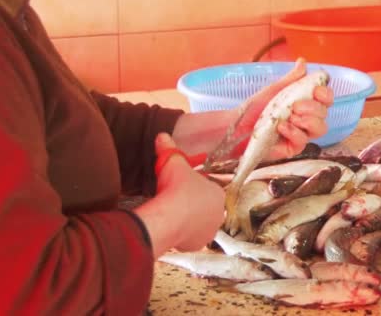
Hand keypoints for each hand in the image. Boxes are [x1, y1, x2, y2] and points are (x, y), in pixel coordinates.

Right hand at [135, 133, 224, 255]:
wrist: (169, 218)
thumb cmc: (176, 189)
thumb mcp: (172, 163)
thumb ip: (168, 148)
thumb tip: (162, 135)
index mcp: (218, 193)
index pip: (207, 188)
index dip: (193, 187)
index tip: (181, 188)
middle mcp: (218, 213)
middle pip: (203, 207)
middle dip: (191, 205)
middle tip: (174, 201)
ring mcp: (209, 231)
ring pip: (198, 224)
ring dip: (188, 221)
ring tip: (172, 215)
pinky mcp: (198, 244)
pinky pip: (190, 238)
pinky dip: (182, 235)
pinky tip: (172, 228)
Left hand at [236, 58, 333, 160]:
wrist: (237, 126)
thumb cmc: (254, 109)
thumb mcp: (274, 90)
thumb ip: (291, 79)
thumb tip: (303, 62)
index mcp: (304, 103)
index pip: (325, 99)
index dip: (326, 94)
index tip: (317, 91)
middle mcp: (305, 119)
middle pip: (324, 113)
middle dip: (313, 107)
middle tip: (295, 106)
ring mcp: (301, 134)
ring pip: (320, 129)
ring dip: (308, 120)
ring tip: (290, 117)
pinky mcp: (293, 148)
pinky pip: (303, 141)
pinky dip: (294, 132)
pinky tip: (281, 127)